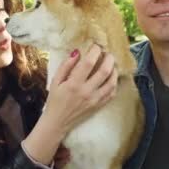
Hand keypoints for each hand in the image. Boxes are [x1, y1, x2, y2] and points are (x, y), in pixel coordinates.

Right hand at [21, 44, 117, 165]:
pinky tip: (111, 78)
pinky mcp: (99, 106)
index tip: (96, 46)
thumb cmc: (54, 100)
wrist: (57, 122)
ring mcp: (95, 100)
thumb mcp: (55, 81)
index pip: (89, 63)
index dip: (95, 51)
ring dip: (114, 70)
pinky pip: (112, 93)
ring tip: (111, 64)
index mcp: (74, 84)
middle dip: (108, 58)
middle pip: (104, 71)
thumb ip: (66, 66)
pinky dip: (114, 83)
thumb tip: (77, 52)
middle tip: (107, 53)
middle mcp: (86, 92)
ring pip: (112, 82)